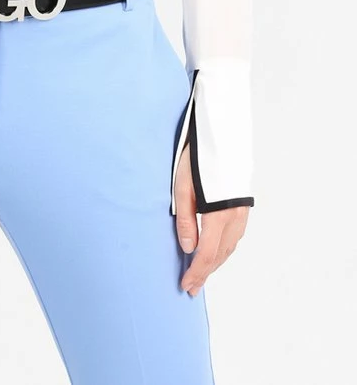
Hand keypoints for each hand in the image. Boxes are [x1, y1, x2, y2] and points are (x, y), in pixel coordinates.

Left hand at [173, 142, 249, 295]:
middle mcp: (234, 218)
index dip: (196, 272)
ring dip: (215, 264)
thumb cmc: (198, 159)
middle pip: (219, 255)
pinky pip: (234, 238)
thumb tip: (188, 249)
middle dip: (205, 273)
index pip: (206, 254)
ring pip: (229, 248)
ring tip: (201, 274)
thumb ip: (185, 220)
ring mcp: (241, 214)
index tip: (186, 286)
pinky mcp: (243, 208)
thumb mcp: (183, 187)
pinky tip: (215, 252)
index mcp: (218, 215)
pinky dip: (223, 250)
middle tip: (191, 288)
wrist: (223, 138)